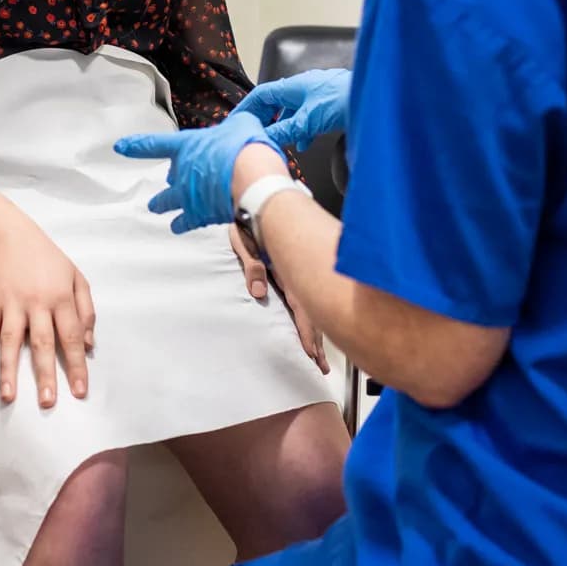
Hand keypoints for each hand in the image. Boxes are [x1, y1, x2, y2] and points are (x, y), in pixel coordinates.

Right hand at [0, 210, 95, 408]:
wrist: (10, 235)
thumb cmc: (48, 259)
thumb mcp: (76, 277)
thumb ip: (86, 310)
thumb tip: (89, 345)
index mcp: (61, 297)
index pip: (71, 337)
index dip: (77, 365)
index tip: (80, 392)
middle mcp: (37, 302)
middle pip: (42, 342)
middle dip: (45, 374)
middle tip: (47, 402)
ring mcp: (11, 303)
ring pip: (11, 340)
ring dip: (9, 370)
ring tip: (9, 397)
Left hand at [115, 110, 279, 232]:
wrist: (252, 180)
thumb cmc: (246, 149)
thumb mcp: (243, 124)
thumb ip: (236, 125)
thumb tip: (243, 124)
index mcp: (187, 146)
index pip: (155, 144)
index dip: (136, 145)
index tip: (120, 147)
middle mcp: (182, 171)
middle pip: (168, 177)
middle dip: (169, 180)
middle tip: (167, 182)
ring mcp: (187, 195)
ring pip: (167, 201)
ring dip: (162, 204)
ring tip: (156, 208)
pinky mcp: (198, 215)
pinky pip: (184, 222)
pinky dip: (181, 224)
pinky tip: (178, 227)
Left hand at [228, 228, 328, 373]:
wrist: (258, 197)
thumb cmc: (250, 220)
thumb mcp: (244, 242)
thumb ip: (252, 266)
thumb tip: (258, 292)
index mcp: (286, 273)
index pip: (302, 311)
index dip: (309, 335)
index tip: (313, 355)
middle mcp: (295, 276)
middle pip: (312, 315)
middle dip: (318, 342)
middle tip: (322, 367)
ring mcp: (296, 275)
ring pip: (313, 309)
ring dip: (318, 333)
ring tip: (321, 357)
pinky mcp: (292, 271)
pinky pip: (307, 299)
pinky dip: (313, 317)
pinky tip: (315, 329)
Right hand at [235, 69, 352, 150]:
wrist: (373, 98)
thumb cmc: (342, 101)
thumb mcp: (307, 121)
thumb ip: (285, 131)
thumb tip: (265, 139)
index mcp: (293, 86)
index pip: (261, 95)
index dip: (247, 107)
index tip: (238, 120)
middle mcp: (303, 87)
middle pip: (276, 103)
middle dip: (266, 120)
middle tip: (259, 134)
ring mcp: (316, 94)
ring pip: (292, 110)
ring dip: (285, 126)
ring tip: (282, 142)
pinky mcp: (328, 103)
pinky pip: (307, 115)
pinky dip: (302, 129)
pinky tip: (305, 142)